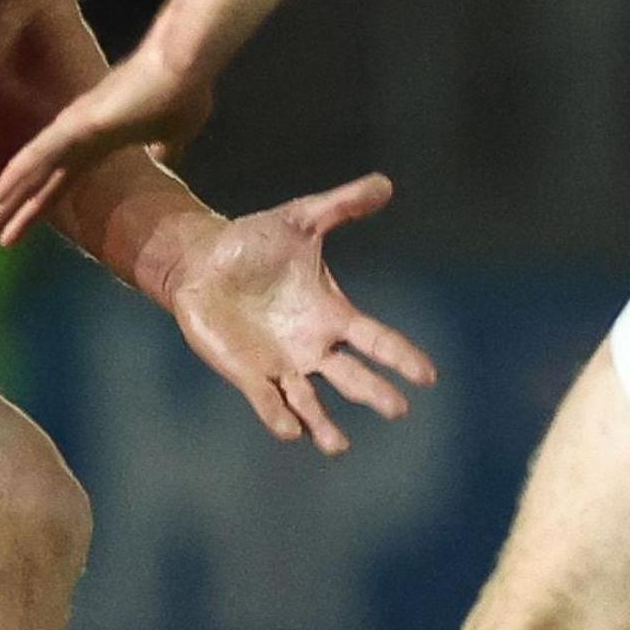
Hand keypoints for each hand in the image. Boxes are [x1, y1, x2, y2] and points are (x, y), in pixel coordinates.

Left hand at [0, 43, 214, 254]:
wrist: (186, 66)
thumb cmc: (181, 92)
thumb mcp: (174, 133)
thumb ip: (164, 149)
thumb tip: (164, 160)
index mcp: (96, 145)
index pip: (56, 186)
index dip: (33, 212)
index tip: (11, 237)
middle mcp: (74, 138)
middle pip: (31, 186)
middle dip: (4, 219)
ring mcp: (73, 129)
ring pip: (27, 173)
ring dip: (1, 206)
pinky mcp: (78, 123)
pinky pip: (39, 154)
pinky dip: (15, 176)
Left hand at [157, 174, 438, 454]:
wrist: (201, 262)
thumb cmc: (253, 243)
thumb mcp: (300, 220)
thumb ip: (342, 205)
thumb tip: (385, 183)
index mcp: (332, 314)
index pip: (376, 340)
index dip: (402, 357)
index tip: (428, 376)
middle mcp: (313, 347)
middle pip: (351, 377)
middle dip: (374, 393)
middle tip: (398, 410)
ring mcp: (280, 365)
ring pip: (310, 402)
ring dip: (325, 424)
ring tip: (338, 446)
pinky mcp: (247, 374)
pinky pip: (267, 400)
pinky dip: (279, 417)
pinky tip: (290, 431)